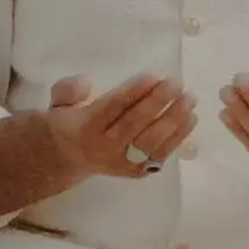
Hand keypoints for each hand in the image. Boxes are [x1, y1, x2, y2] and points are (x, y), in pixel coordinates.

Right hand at [0, 75, 193, 220]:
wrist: (65, 159)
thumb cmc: (68, 121)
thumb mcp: (58, 102)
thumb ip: (69, 90)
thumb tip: (87, 84)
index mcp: (83, 127)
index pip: (112, 108)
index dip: (134, 92)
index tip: (154, 76)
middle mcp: (103, 148)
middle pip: (134, 125)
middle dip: (157, 103)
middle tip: (177, 83)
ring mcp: (121, 163)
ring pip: (150, 143)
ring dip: (173, 121)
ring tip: (189, 99)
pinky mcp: (135, 172)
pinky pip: (159, 156)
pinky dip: (177, 138)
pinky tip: (191, 119)